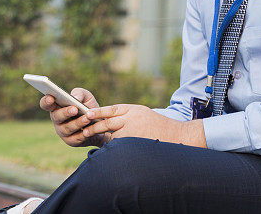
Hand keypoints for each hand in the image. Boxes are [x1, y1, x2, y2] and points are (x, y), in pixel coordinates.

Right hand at [40, 88, 109, 147]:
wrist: (100, 124)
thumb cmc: (89, 107)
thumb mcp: (86, 97)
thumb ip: (80, 93)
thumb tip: (75, 98)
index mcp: (56, 107)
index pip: (46, 104)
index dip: (46, 101)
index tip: (51, 98)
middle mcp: (57, 120)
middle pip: (56, 116)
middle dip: (65, 113)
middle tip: (74, 109)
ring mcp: (63, 132)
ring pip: (67, 128)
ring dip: (77, 123)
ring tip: (87, 118)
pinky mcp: (71, 141)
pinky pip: (76, 138)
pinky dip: (83, 134)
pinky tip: (89, 130)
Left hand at [82, 104, 203, 145]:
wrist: (175, 134)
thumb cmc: (157, 123)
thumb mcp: (141, 113)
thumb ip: (126, 115)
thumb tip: (108, 119)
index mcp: (132, 109)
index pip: (111, 109)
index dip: (98, 112)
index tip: (87, 114)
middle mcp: (131, 119)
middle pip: (107, 123)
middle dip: (94, 127)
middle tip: (84, 131)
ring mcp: (133, 132)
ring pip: (113, 136)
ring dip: (107, 140)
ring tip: (100, 142)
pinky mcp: (135, 143)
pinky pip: (121, 146)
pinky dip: (116, 148)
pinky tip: (115, 151)